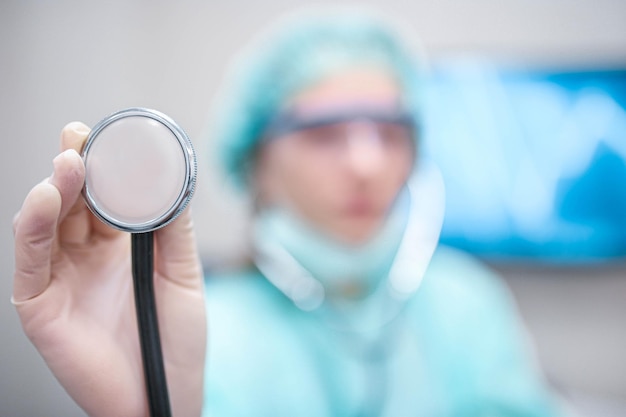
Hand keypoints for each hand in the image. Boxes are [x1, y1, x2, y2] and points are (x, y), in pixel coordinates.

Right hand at [12, 122, 206, 416]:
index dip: (102, 166)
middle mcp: (86, 256)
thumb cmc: (176, 338)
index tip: (105, 135)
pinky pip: (30, 263)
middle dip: (73, 167)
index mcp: (120, 246)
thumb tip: (173, 179)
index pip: (103, 196)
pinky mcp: (41, 306)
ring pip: (46, 224)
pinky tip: (44, 200)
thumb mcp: (182, 275)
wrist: (166, 393)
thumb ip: (173, 230)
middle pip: (70, 202)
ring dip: (53, 190)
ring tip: (68, 163)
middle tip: (79, 138)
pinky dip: (32, 229)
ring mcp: (62, 278)